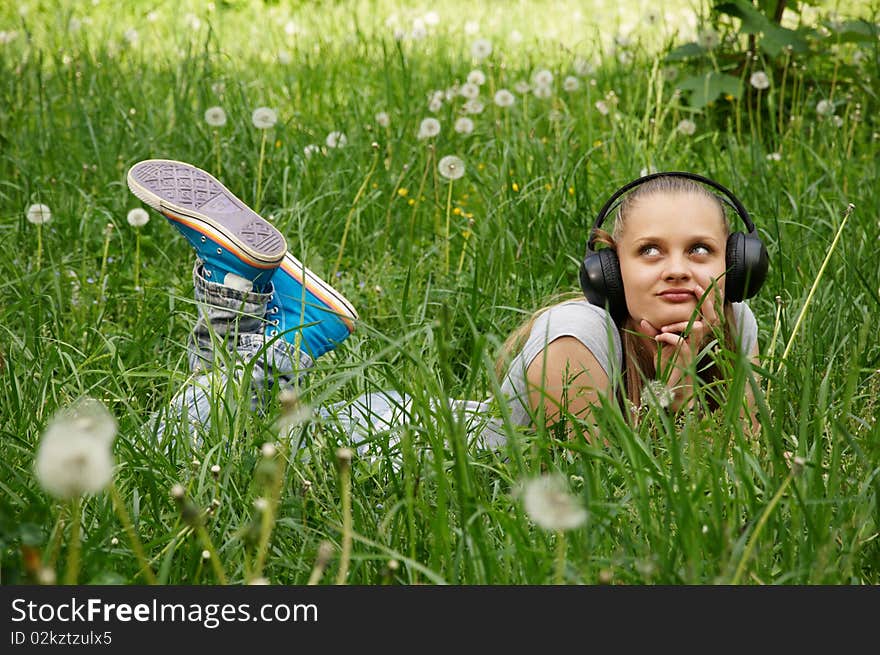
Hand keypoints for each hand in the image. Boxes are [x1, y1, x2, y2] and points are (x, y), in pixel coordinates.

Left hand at [640, 278, 721, 409]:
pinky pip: (681, 343)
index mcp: (694, 335)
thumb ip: (651, 333)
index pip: (706, 313)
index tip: (700, 281)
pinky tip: (659, 337)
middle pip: (711, 317)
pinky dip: (669, 337)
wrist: (669, 389)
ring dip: (680, 324)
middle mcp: (698, 341)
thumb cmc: (667, 367)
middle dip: (706, 300)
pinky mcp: (686, 359)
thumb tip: (642, 320)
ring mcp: (694, 350)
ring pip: (697, 328)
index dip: (707, 297)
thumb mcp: (657, 347)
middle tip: (696, 286)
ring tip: (665, 328)